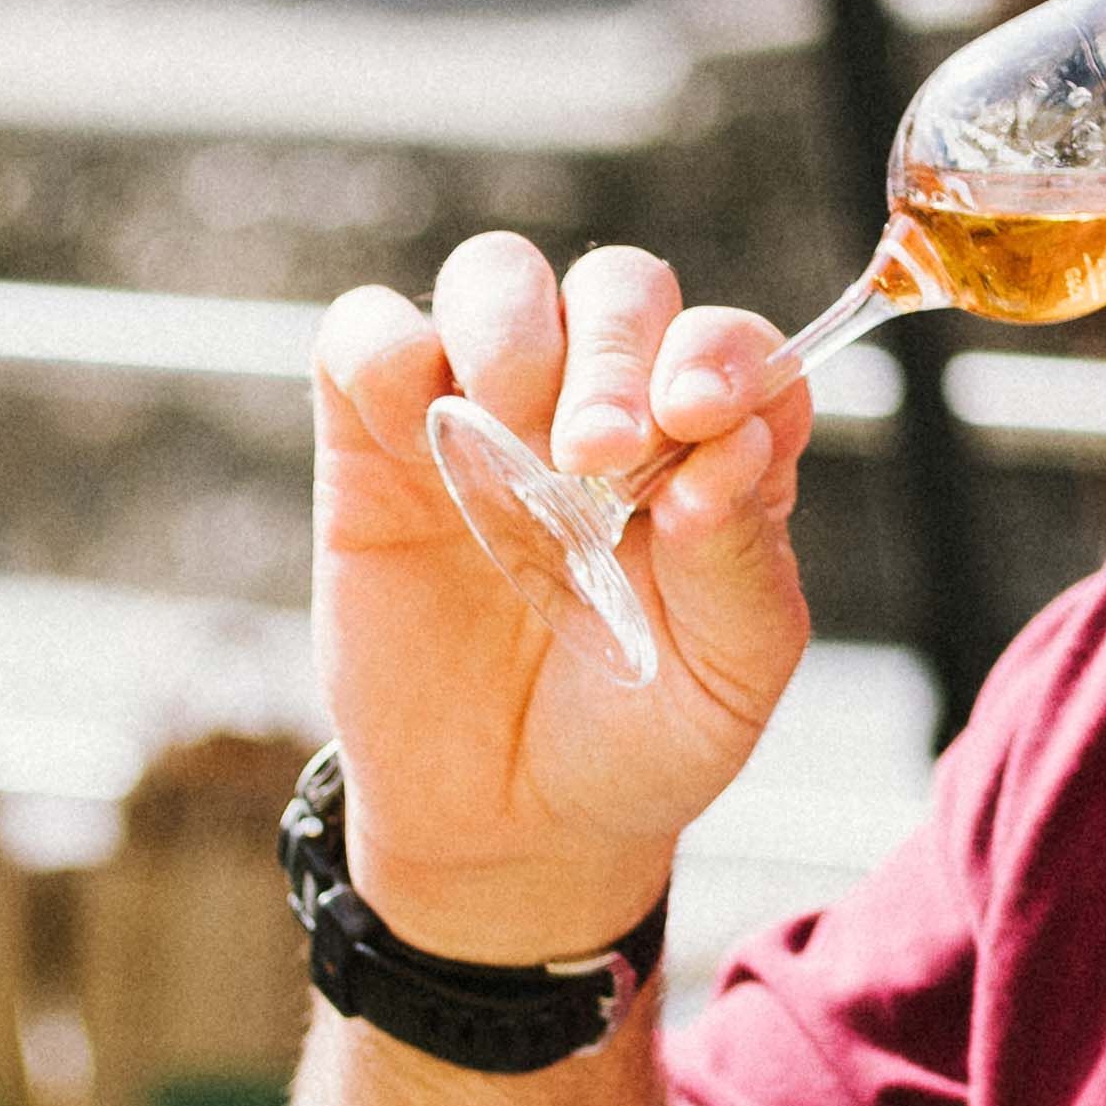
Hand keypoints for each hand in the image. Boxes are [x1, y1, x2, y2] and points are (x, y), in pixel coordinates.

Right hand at [304, 226, 817, 967]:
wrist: (506, 829)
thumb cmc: (638, 743)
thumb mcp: (726, 678)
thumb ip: (741, 560)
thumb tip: (731, 446)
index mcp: (707, 449)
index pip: (729, 344)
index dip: (719, 355)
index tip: (697, 417)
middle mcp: (604, 409)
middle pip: (619, 288)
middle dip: (613, 348)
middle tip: (592, 453)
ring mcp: (488, 417)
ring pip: (495, 276)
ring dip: (508, 327)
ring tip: (510, 427)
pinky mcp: (375, 445)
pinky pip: (364, 334)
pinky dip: (382, 346)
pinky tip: (417, 432)